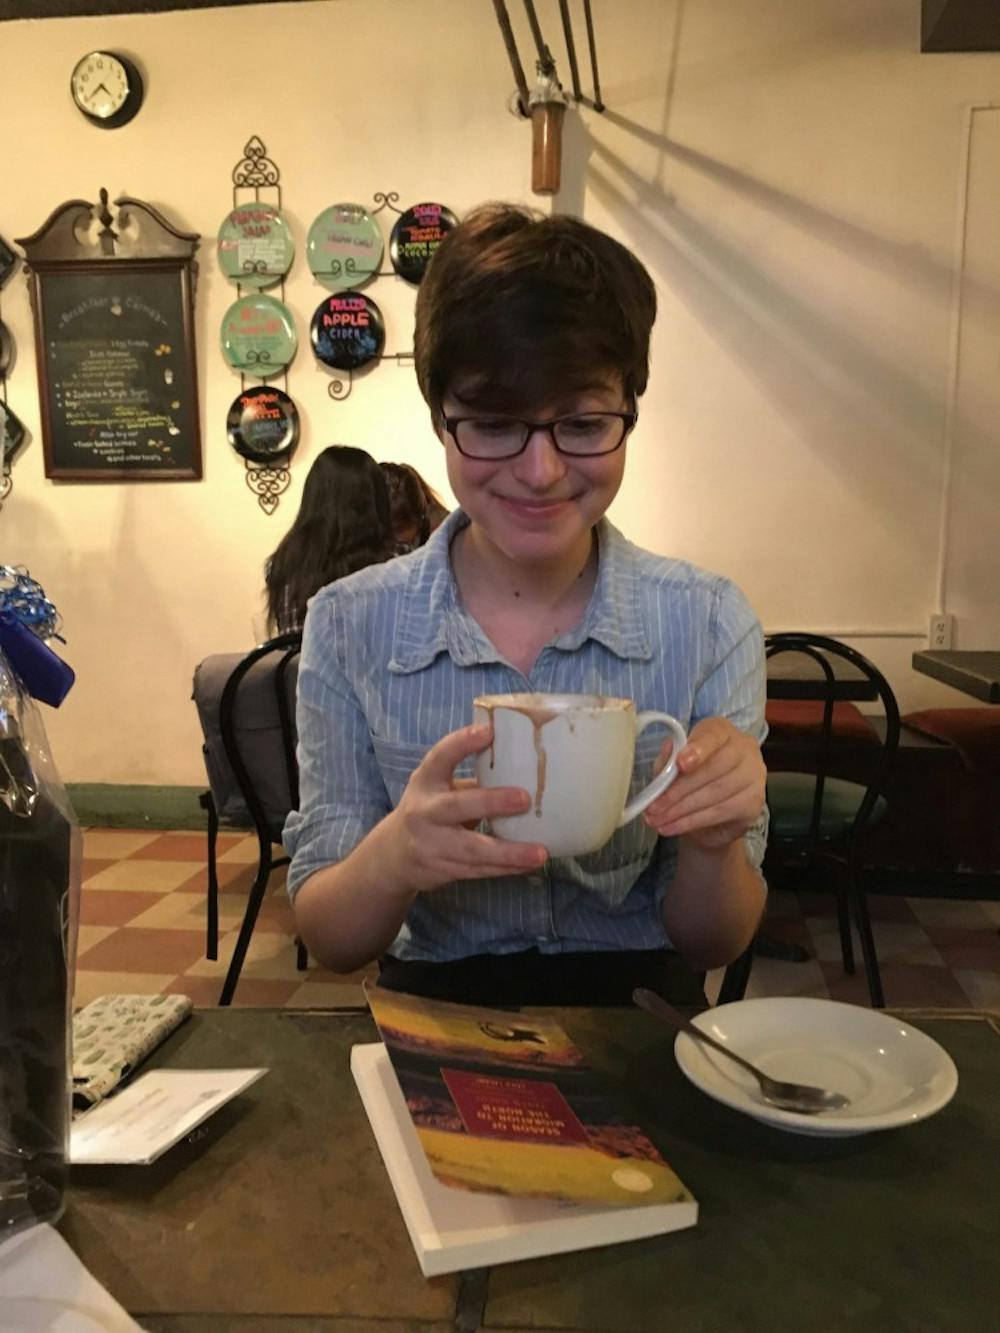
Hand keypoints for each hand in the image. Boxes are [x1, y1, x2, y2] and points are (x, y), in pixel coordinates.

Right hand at [383, 724, 546, 892]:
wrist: (394, 855)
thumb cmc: (429, 810)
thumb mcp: (437, 787)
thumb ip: (471, 779)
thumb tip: (526, 767)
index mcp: (426, 781)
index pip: (440, 757)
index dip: (462, 743)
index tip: (489, 732)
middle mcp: (424, 812)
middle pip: (456, 806)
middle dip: (491, 803)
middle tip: (525, 799)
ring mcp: (430, 844)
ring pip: (472, 849)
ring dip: (508, 853)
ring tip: (540, 853)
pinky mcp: (441, 870)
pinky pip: (478, 870)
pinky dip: (505, 869)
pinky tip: (528, 865)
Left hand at [644, 717, 764, 851]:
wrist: (712, 812)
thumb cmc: (691, 778)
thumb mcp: (673, 766)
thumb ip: (669, 759)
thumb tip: (669, 750)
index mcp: (721, 731)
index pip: (713, 734)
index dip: (697, 748)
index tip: (680, 764)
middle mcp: (743, 748)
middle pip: (714, 767)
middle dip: (679, 789)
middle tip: (654, 806)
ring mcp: (754, 774)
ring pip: (717, 792)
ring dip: (682, 809)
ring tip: (658, 819)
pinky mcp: (754, 801)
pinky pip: (722, 811)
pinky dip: (693, 821)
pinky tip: (674, 826)